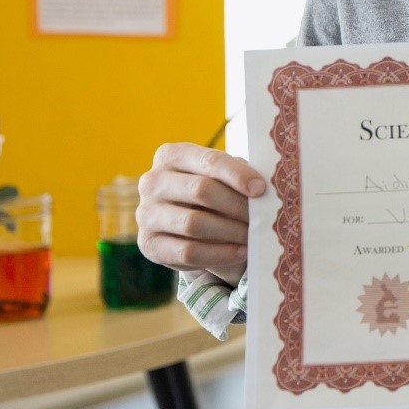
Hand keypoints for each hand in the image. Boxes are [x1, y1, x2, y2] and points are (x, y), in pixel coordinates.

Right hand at [136, 142, 265, 280]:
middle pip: (200, 190)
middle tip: (261, 217)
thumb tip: (262, 188)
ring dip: (230, 231)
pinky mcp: (148, 244)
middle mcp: (152, 181)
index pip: (209, 160)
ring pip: (193, 223)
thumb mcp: (223, 175)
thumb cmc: (213, 189)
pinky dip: (219, 253)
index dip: (237, 175)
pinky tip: (241, 252)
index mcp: (171, 155)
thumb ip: (239, 174)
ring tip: (253, 235)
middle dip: (236, 205)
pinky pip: (187, 252)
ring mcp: (146, 213)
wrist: (187, 222)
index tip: (260, 189)